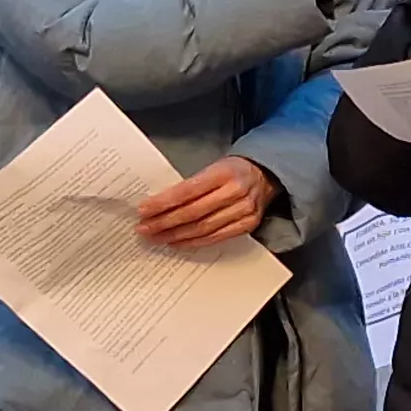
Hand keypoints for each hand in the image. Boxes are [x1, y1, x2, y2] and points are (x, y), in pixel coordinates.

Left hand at [135, 156, 275, 248]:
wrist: (266, 174)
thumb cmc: (232, 170)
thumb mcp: (212, 167)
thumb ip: (190, 185)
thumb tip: (158, 204)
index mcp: (224, 173)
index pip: (188, 191)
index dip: (164, 202)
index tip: (144, 210)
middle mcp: (235, 192)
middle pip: (194, 213)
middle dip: (165, 222)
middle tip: (144, 228)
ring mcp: (244, 211)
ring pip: (203, 228)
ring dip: (176, 235)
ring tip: (156, 237)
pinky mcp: (248, 225)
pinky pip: (216, 238)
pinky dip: (194, 242)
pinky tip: (177, 243)